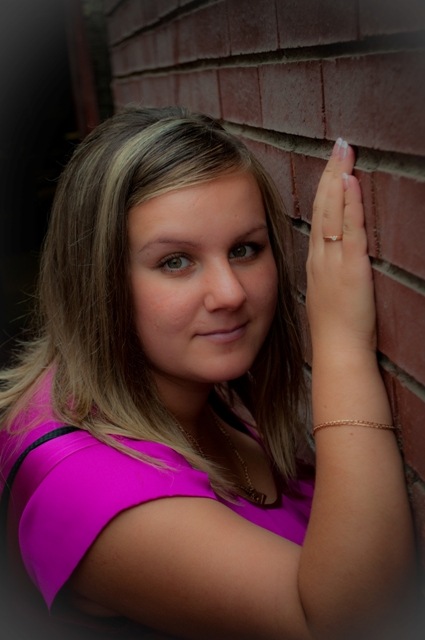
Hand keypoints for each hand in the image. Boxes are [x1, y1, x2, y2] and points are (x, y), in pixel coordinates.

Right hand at [306, 139, 375, 357]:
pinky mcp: (351, 268)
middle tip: (338, 145)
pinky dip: (350, 204)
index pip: (319, 218)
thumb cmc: (333, 329)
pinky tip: (350, 182)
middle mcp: (321, 256)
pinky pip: (350, 230)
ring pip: (333, 212)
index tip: (331, 167)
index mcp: (316, 262)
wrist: (336, 350)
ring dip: (339, 179)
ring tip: (343, 151)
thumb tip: (331, 261)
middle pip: (323, 207)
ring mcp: (334, 260)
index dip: (325, 190)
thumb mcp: (326, 296)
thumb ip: (328, 274)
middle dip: (330, 173)